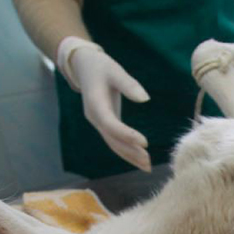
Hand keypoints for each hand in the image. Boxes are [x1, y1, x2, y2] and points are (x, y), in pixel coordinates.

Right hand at [58, 38, 151, 171]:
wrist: (84, 67)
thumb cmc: (101, 66)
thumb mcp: (115, 70)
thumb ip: (129, 84)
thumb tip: (145, 99)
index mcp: (95, 105)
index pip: (111, 124)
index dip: (127, 135)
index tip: (145, 143)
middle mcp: (94, 118)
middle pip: (112, 139)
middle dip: (130, 151)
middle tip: (149, 162)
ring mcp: (98, 122)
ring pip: (113, 144)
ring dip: (129, 156)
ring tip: (147, 167)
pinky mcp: (104, 123)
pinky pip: (114, 141)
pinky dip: (126, 151)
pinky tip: (140, 159)